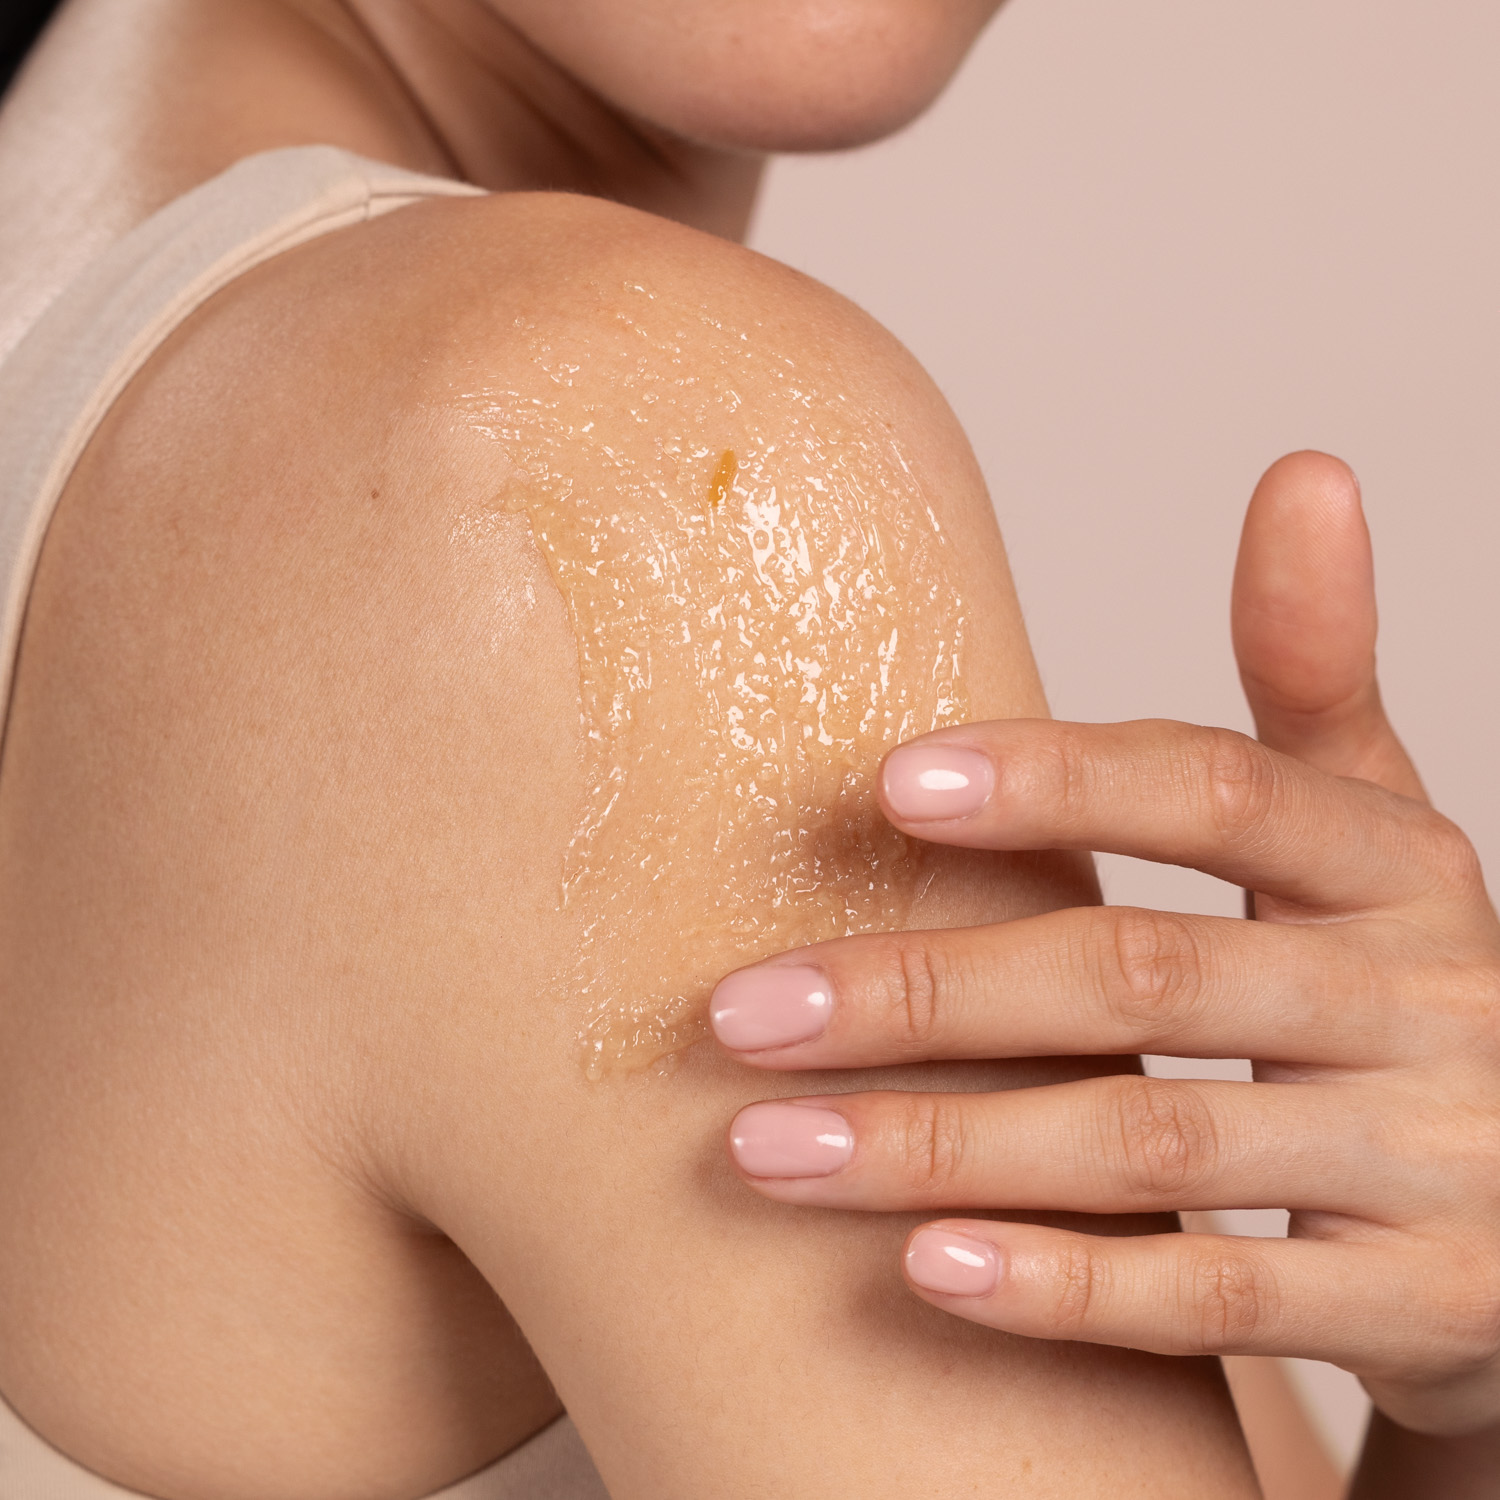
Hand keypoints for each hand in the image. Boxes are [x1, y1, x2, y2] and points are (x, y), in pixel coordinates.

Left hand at [711, 453, 1499, 1439]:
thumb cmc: (1397, 992)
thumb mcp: (1376, 835)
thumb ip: (1316, 676)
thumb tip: (1305, 471)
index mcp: (1394, 868)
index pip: (1218, 793)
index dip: (1057, 781)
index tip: (885, 781)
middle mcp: (1423, 1006)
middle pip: (1141, 981)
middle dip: (927, 995)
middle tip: (740, 1012)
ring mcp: (1433, 1168)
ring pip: (1154, 1151)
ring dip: (943, 1147)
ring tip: (766, 1150)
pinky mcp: (1424, 1309)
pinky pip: (1219, 1308)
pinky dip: (1068, 1290)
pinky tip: (920, 1268)